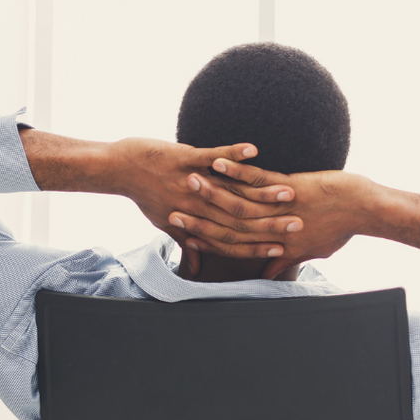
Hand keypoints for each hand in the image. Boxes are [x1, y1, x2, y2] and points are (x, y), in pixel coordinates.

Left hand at [20, 128, 304, 274]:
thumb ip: (186, 244)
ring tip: (288, 191)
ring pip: (231, 190)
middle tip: (299, 223)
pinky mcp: (184, 157)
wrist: (119, 169)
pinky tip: (253, 150)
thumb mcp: (166, 223)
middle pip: (240, 219)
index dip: (257, 245)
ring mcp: (190, 181)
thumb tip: (197, 270)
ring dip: (260, 191)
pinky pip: (212, 155)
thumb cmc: (146, 196)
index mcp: (194, 222)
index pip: (231, 240)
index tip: (282, 248)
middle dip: (271, 222)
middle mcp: (195, 206)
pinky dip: (232, 154)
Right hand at [168, 159, 378, 278]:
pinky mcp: (289, 185)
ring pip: (237, 197)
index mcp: (273, 242)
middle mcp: (272, 226)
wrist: (364, 211)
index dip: (204, 238)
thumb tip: (274, 273)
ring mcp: (279, 204)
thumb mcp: (311, 249)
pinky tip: (217, 162)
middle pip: (226, 221)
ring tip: (188, 181)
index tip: (183, 233)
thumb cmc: (339, 228)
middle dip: (198, 214)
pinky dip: (235, 169)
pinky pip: (257, 177)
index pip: (230, 242)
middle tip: (171, 208)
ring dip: (211, 189)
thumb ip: (287, 261)